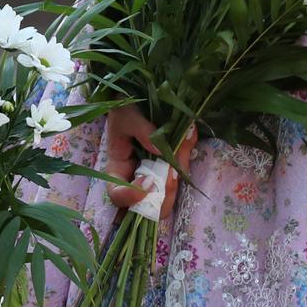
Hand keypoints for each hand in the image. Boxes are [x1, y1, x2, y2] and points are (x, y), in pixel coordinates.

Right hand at [102, 105, 197, 220]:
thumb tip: (161, 151)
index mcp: (118, 169)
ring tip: (182, 141)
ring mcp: (156, 176)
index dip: (131, 197)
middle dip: (164, 194)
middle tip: (170, 172)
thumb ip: (142, 130)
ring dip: (179, 173)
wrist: (137, 99)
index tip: (147, 179)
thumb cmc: (124, 108)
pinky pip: (182, 174)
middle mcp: (136, 179)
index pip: (118, 196)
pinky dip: (186, 157)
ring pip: (170, 193)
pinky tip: (188, 137)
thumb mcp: (127, 115)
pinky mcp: (171, 168)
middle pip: (150, 207)